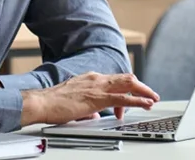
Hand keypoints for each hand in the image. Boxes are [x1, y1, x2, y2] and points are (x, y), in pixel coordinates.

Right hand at [20, 72, 159, 125]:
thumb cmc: (53, 104)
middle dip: (140, 86)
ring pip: (128, 84)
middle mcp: (96, 79)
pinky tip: (145, 104)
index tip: (128, 104)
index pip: (114, 81)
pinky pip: (123, 98)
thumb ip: (87, 108)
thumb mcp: (74, 104)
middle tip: (151, 94)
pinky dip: (138, 101)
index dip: (125, 90)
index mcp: (90, 79)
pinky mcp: (98, 98)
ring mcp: (97, 87)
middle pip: (125, 78)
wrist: (41, 103)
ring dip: (143, 91)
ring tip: (153, 99)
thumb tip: (95, 115)